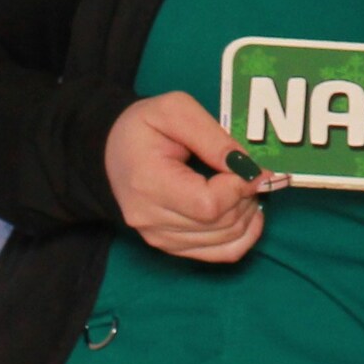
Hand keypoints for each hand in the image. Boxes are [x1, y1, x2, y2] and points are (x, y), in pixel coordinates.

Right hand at [104, 91, 281, 262]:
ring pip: (225, 242)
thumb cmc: (142, 126)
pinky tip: (248, 212)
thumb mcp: (175, 109)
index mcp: (149, 183)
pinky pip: (220, 254)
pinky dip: (243, 236)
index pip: (208, 204)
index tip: (254, 166)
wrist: (109, 152)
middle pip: (219, 224)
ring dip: (247, 214)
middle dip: (247, 197)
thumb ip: (212, 136)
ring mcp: (160, 238)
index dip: (240, 187)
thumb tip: (248, 167)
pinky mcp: (170, 247)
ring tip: (247, 186)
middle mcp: (151, 219)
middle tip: (253, 172)